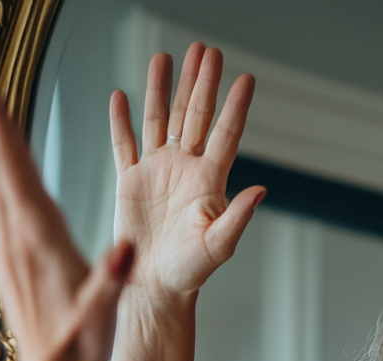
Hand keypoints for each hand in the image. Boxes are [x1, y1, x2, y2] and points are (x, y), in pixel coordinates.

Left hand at [0, 74, 132, 360]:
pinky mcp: (9, 268)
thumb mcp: (103, 313)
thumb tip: (125, 250)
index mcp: (43, 242)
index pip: (21, 175)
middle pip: (1, 171)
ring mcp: (11, 255)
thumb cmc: (80, 347)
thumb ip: (112, 279)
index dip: (4, 131)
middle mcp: (20, 242)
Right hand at [110, 44, 265, 298]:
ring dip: (163, 89)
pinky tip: (121, 96)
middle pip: (194, 116)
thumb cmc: (189, 272)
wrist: (154, 288)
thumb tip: (261, 190)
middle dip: (200, 83)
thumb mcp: (217, 246)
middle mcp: (184, 170)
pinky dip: (122, 121)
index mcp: (208, 182)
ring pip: (160, 121)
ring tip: (166, 57)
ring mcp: (157, 173)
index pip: (225, 135)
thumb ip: (237, 217)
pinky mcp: (130, 182)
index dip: (235, 107)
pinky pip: (124, 145)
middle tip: (207, 51)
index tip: (246, 79)